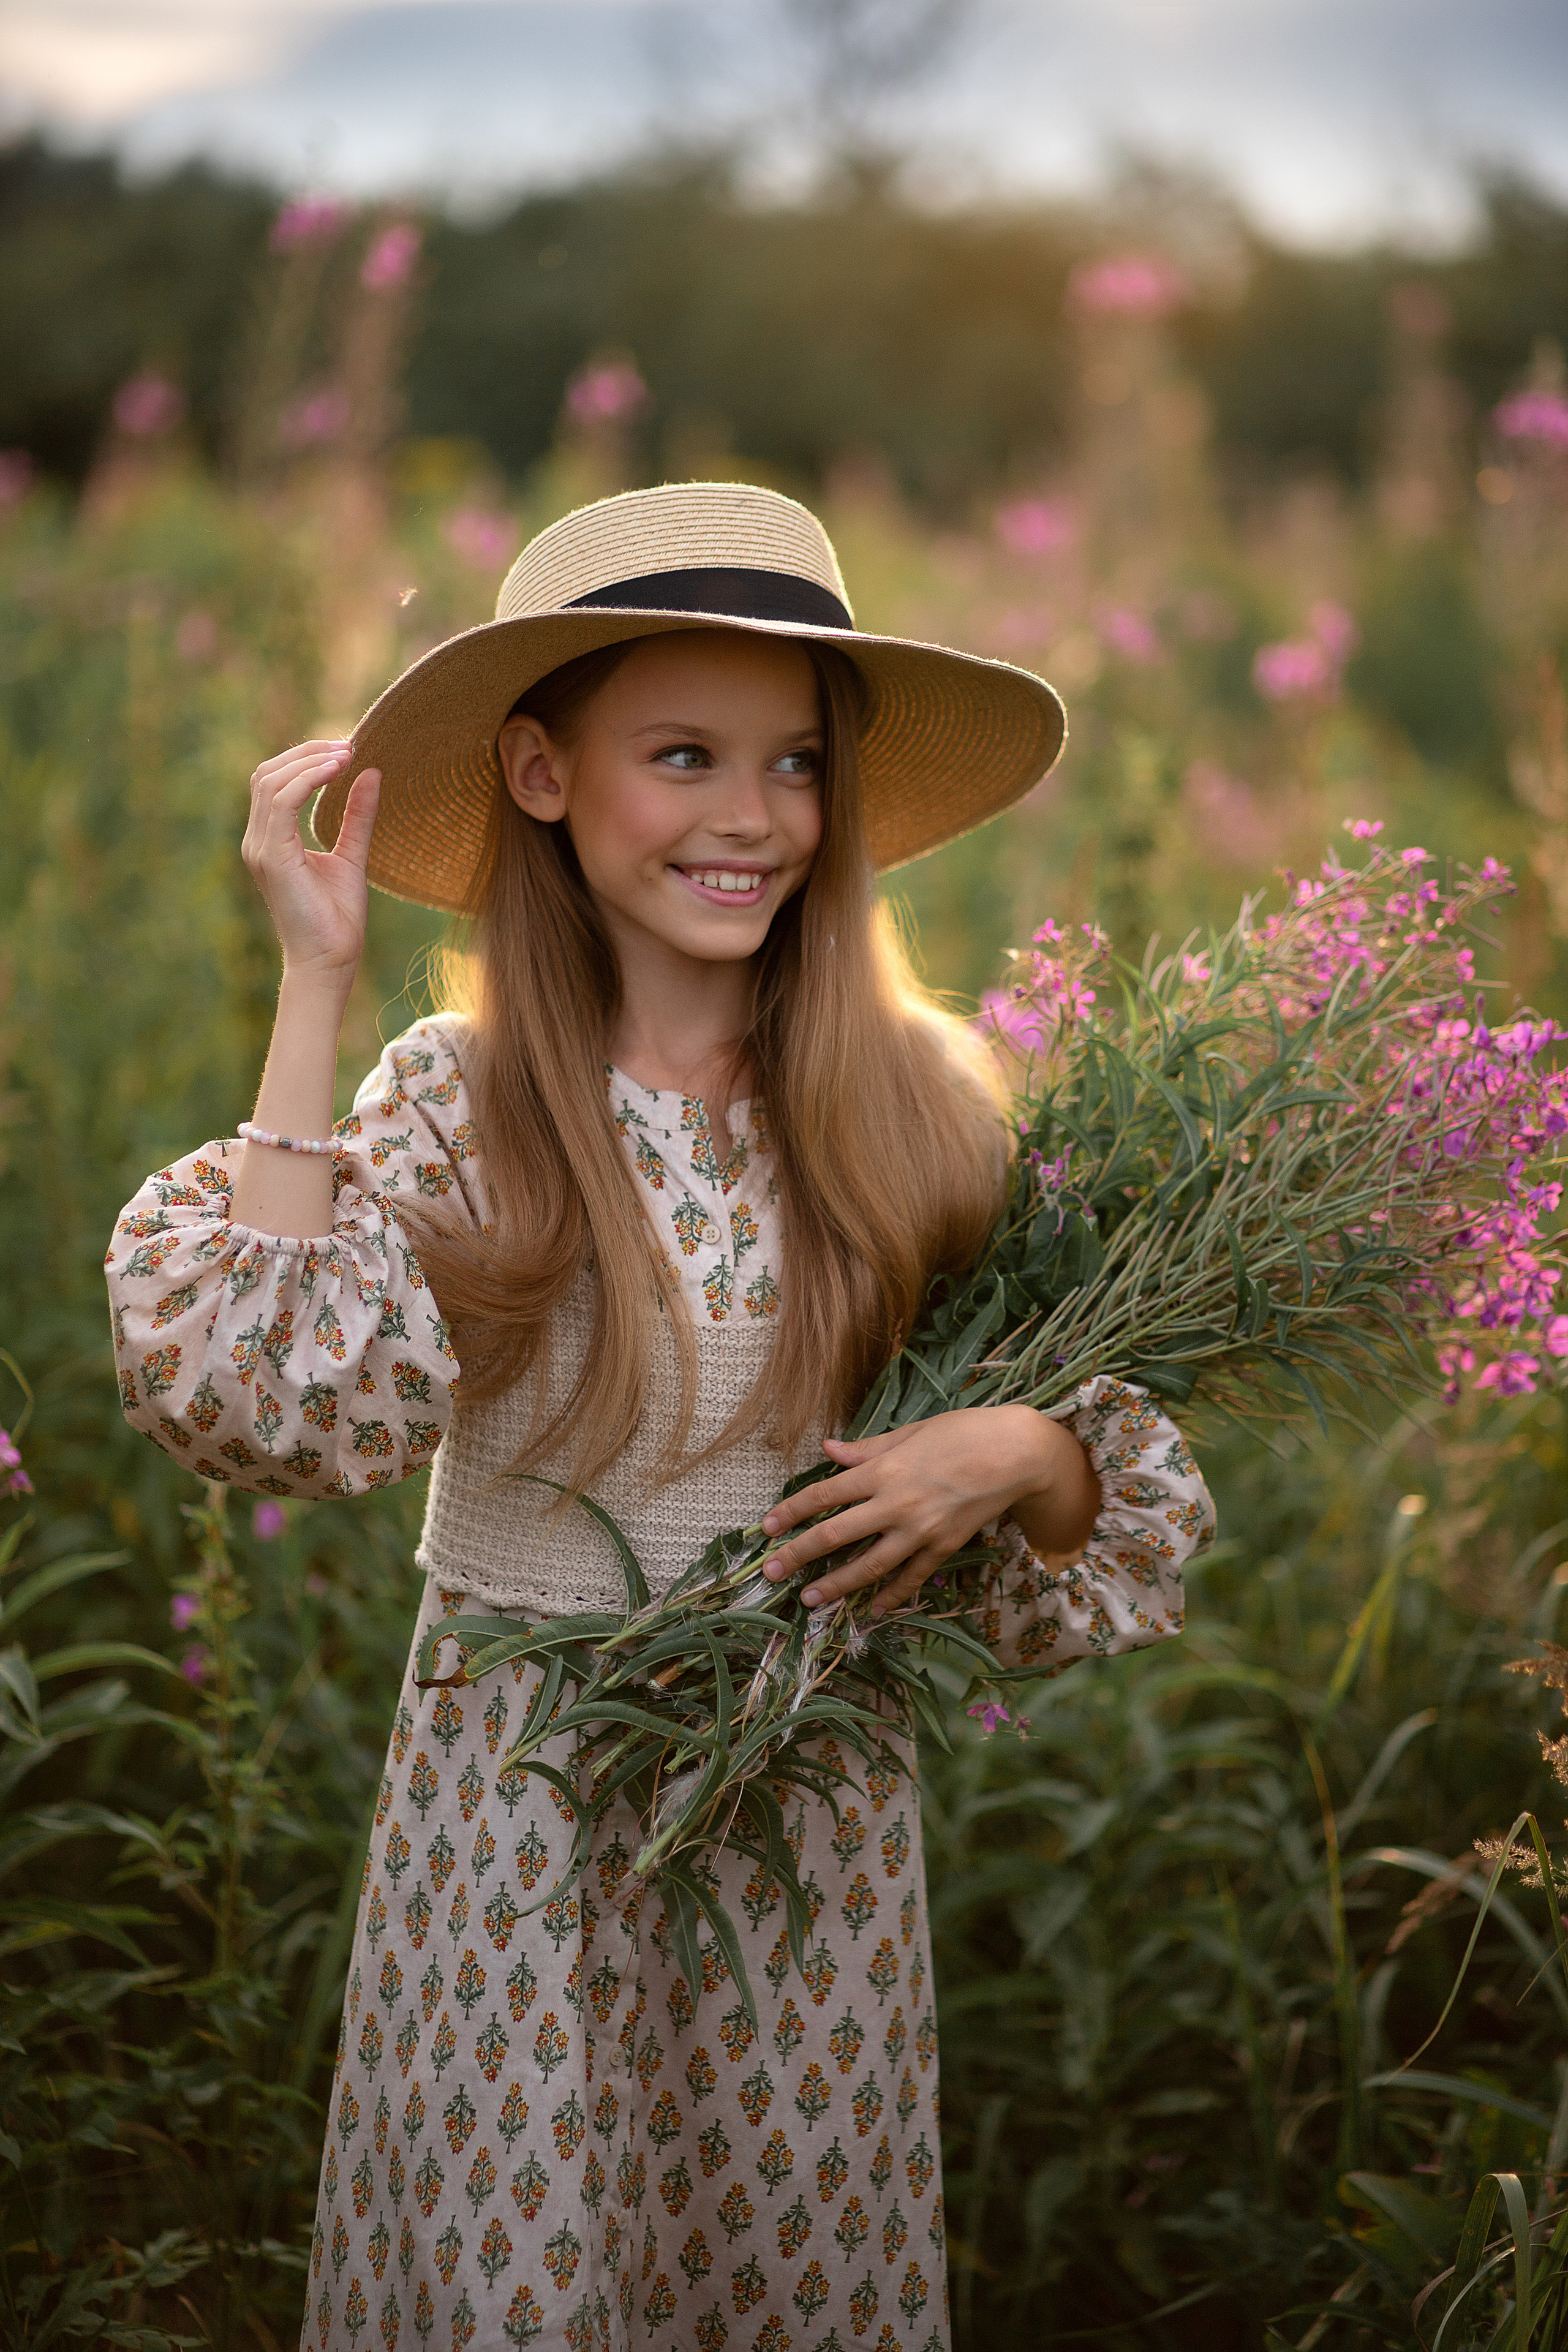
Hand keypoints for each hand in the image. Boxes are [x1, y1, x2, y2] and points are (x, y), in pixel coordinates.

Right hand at [242, 741, 379, 989]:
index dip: (306, 759)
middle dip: (307, 752)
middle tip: (349, 746)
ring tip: (347, 754)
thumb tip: (372, 773)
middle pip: (267, 773)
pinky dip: (308, 779)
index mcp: (270, 840)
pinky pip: (282, 801)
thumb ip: (357, 817)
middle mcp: (257, 841)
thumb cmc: (338, 919)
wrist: (331, 961)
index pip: (274, 782)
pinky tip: (338, 771)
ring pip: (271, 782)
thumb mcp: (352, 855)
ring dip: (309, 761)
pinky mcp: (271, 857)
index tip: (347, 750)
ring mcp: (259, 848)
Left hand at [758, 1405, 1099, 1616]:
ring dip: (836, 1585)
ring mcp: (921, 1530)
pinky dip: (892, 1595)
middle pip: (836, 1534)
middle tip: (771, 1573)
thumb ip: (867, 1449)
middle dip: (799, 1555)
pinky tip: (873, 1610)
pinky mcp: (944, 1547)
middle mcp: (896, 1503)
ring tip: (810, 1600)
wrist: (1016, 1453)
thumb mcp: (910, 1432)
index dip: (791, 1512)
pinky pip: (912, 1577)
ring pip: (870, 1565)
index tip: (766, 1528)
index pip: (824, 1495)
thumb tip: (829, 1450)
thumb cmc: (963, 1432)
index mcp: (883, 1470)